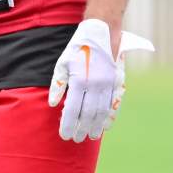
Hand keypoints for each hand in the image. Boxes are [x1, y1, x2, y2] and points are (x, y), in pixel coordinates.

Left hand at [48, 19, 153, 141]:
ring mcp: (109, 84)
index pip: (72, 109)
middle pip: (88, 114)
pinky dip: (110, 118)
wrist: (102, 32)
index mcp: (79, 80)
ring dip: (96, 126)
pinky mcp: (118, 83)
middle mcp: (95, 85)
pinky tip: (105, 127)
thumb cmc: (77, 48)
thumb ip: (58, 85)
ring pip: (102, 112)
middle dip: (81, 129)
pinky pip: (114, 105)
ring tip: (90, 136)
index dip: (67, 124)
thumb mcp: (62, 63)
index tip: (64, 135)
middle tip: (76, 139)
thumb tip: (53, 104)